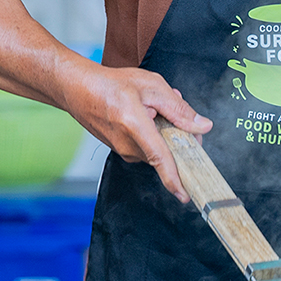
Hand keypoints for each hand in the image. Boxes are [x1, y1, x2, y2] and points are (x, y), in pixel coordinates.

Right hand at [54, 61, 210, 201]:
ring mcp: (123, 150)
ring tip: (154, 105)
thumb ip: (179, 109)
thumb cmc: (111, 85)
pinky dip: (153, 133)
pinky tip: (145, 113)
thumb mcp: (152, 86)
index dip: (175, 180)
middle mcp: (127, 145)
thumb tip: (202, 125)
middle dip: (178, 132)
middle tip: (173, 106)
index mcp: (135, 126)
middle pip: (167, 151)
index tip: (185, 196)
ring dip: (165, 131)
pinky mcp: (121, 150)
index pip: (160, 158)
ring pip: (158, 148)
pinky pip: (146, 147)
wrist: (78, 89)